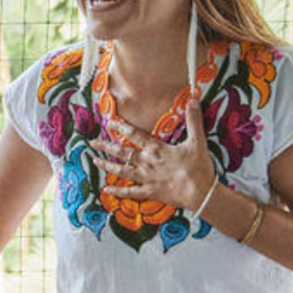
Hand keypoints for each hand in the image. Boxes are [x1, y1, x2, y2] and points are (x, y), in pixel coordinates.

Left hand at [93, 100, 216, 210]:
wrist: (200, 192)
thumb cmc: (198, 167)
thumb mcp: (197, 141)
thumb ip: (193, 120)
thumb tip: (193, 99)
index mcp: (157, 149)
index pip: (135, 135)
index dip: (122, 127)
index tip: (110, 122)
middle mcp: (147, 163)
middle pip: (122, 152)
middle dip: (106, 146)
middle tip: (92, 142)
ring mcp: (146, 178)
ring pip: (122, 171)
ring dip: (107, 165)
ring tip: (95, 160)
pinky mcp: (149, 192)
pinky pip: (130, 192)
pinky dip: (117, 191)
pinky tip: (106, 190)